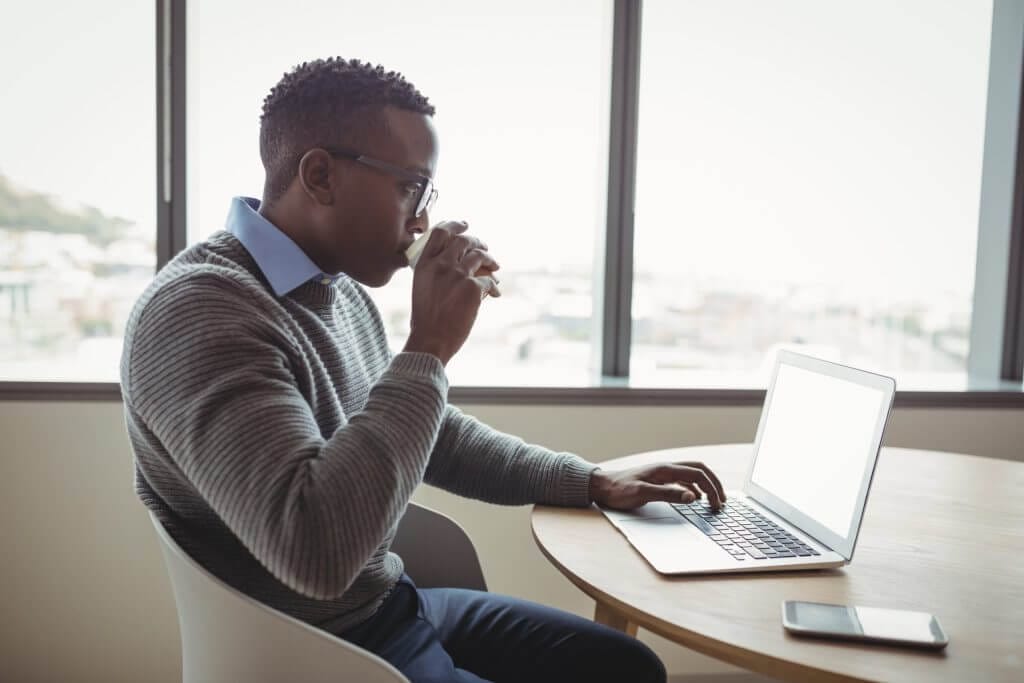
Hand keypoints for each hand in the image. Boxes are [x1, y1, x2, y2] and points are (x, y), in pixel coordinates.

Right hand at [403, 221, 500, 364]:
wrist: (430, 340)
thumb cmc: (425, 320)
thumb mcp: (422, 288)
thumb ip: (434, 273)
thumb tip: (454, 264)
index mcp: (424, 264)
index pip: (440, 233)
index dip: (454, 225)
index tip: (464, 224)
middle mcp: (440, 265)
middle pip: (463, 240)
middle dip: (476, 241)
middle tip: (483, 246)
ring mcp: (457, 275)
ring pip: (479, 256)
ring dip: (490, 259)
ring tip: (495, 265)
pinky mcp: (473, 288)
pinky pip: (489, 280)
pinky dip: (493, 285)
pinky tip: (495, 293)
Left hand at [588, 461, 726, 510]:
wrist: (600, 486)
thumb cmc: (618, 490)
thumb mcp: (642, 494)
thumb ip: (668, 494)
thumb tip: (692, 497)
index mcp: (665, 469)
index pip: (698, 474)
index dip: (712, 489)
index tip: (717, 504)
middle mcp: (666, 468)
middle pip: (699, 469)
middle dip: (714, 484)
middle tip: (723, 501)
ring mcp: (662, 473)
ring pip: (692, 474)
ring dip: (706, 485)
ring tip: (714, 500)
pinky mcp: (658, 479)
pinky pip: (683, 479)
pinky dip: (695, 487)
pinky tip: (694, 498)